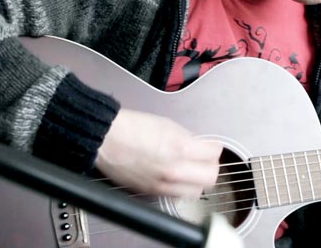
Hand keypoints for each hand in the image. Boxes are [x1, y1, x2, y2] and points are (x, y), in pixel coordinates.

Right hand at [94, 109, 221, 197]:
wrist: (107, 139)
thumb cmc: (131, 128)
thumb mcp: (167, 125)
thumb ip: (188, 139)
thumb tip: (201, 147)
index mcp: (180, 147)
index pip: (214, 153)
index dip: (212, 148)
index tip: (209, 146)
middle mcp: (175, 170)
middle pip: (210, 177)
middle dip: (209, 166)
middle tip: (204, 160)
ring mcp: (164, 184)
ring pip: (196, 191)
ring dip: (196, 180)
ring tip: (189, 170)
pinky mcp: (152, 192)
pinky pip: (177, 196)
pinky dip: (180, 188)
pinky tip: (174, 176)